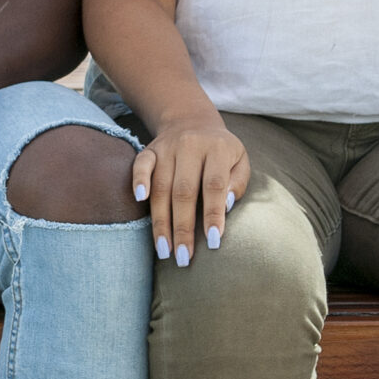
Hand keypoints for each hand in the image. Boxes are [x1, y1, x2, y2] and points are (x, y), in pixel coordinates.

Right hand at [134, 118, 248, 267]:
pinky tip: (139, 201)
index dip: (213, 214)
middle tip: (183, 258)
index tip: (213, 242)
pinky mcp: (149, 150)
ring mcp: (167, 147)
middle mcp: (190, 146)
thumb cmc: (221, 152)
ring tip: (163, 250)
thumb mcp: (240, 161)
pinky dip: (138, 180)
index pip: (215, 185)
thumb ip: (238, 182)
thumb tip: (226, 205)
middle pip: (184, 191)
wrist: (192, 121)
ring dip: (161, 221)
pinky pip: (141, 164)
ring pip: (161, 187)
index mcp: (217, 149)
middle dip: (183, 228)